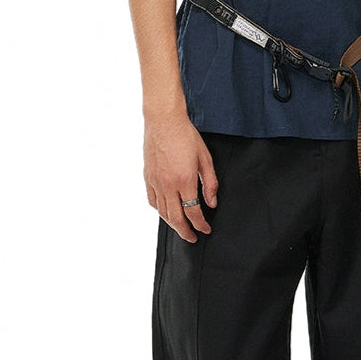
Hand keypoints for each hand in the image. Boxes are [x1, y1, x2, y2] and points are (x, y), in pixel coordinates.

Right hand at [143, 110, 217, 242]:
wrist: (164, 121)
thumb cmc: (186, 136)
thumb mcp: (205, 158)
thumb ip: (210, 183)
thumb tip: (212, 203)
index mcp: (184, 180)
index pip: (193, 212)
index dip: (201, 224)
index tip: (206, 229)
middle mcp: (168, 185)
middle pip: (176, 218)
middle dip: (186, 232)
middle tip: (193, 238)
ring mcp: (155, 182)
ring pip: (163, 212)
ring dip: (173, 224)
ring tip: (181, 228)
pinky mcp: (148, 177)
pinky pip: (153, 201)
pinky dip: (160, 211)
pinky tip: (166, 212)